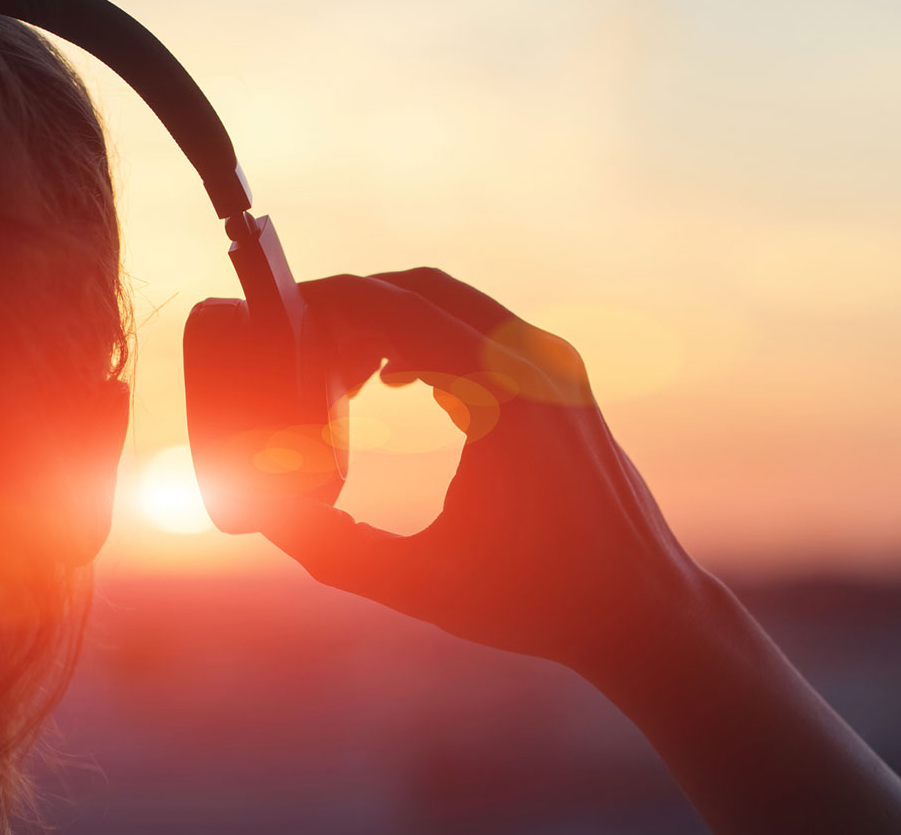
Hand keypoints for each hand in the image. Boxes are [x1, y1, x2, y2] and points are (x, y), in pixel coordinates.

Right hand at [264, 268, 718, 673]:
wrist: (641, 609)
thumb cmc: (537, 600)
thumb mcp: (417, 583)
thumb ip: (328, 548)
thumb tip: (260, 510)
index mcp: (502, 395)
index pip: (396, 308)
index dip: (327, 306)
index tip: (275, 324)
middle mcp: (536, 364)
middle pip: (422, 290)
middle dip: (353, 306)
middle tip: (295, 349)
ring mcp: (558, 368)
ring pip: (456, 306)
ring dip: (392, 320)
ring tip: (337, 375)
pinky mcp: (567, 385)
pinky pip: (486, 334)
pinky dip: (433, 340)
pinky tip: (394, 382)